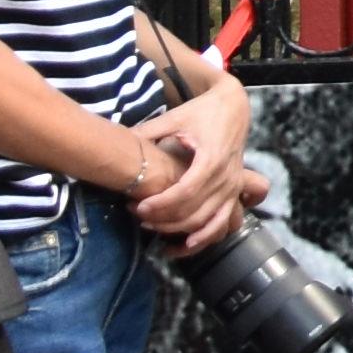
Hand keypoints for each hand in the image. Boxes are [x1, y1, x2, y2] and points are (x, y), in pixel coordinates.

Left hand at [133, 70, 260, 252]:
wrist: (233, 107)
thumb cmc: (202, 111)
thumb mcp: (174, 118)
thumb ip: (148, 132)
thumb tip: (118, 142)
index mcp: (212, 159)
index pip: (185, 192)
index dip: (161, 203)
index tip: (137, 206)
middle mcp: (226, 178)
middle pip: (194, 212)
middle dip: (163, 218)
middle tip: (136, 214)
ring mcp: (233, 188)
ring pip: (207, 223)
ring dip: (180, 232)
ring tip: (152, 229)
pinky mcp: (234, 194)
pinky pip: (222, 224)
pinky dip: (205, 238)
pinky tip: (183, 246)